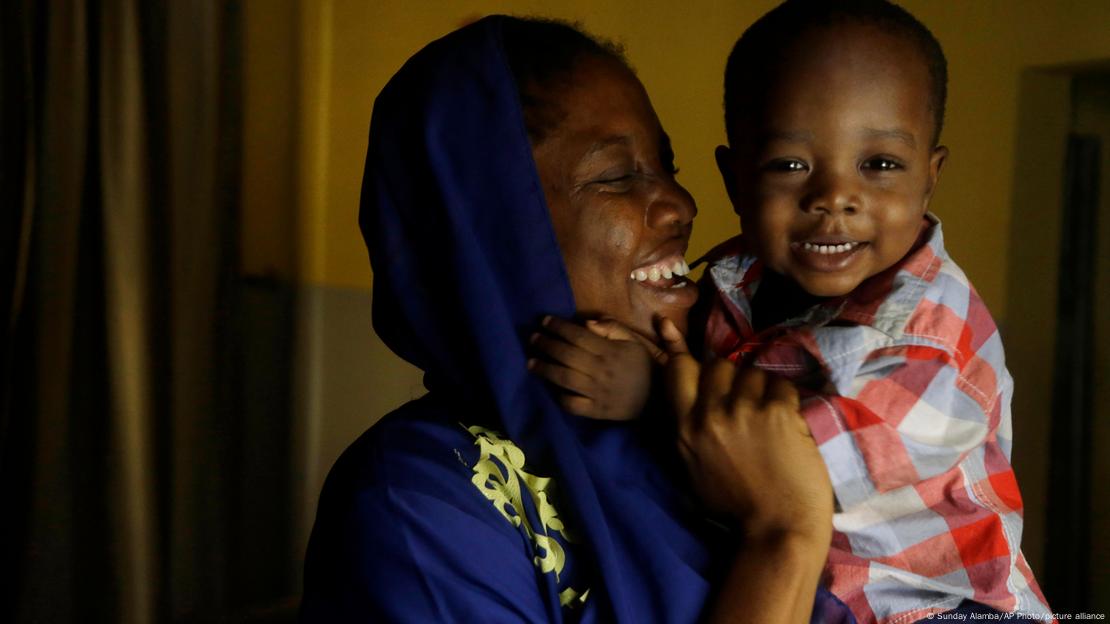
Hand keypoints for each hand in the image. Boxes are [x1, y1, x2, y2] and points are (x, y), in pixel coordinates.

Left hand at [528, 316, 656, 419]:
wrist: (660, 400)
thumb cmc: (645, 366)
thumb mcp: (635, 341)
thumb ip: (612, 329)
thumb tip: (586, 322)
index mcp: (610, 351)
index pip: (578, 335)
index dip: (559, 327)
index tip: (545, 320)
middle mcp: (600, 370)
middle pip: (566, 355)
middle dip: (546, 344)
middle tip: (533, 338)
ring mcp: (597, 392)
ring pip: (564, 378)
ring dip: (545, 368)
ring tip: (530, 362)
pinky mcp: (596, 411)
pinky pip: (572, 404)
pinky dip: (560, 396)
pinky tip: (552, 388)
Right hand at [660, 318, 832, 542]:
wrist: (778, 529)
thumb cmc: (736, 507)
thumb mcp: (693, 469)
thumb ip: (688, 431)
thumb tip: (691, 399)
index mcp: (683, 430)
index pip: (677, 371)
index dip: (678, 348)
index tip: (666, 324)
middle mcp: (708, 415)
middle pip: (717, 366)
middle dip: (732, 379)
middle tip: (746, 403)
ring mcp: (742, 412)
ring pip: (751, 374)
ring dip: (762, 391)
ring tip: (770, 422)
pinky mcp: (777, 413)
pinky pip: (780, 386)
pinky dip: (787, 401)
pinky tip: (789, 426)